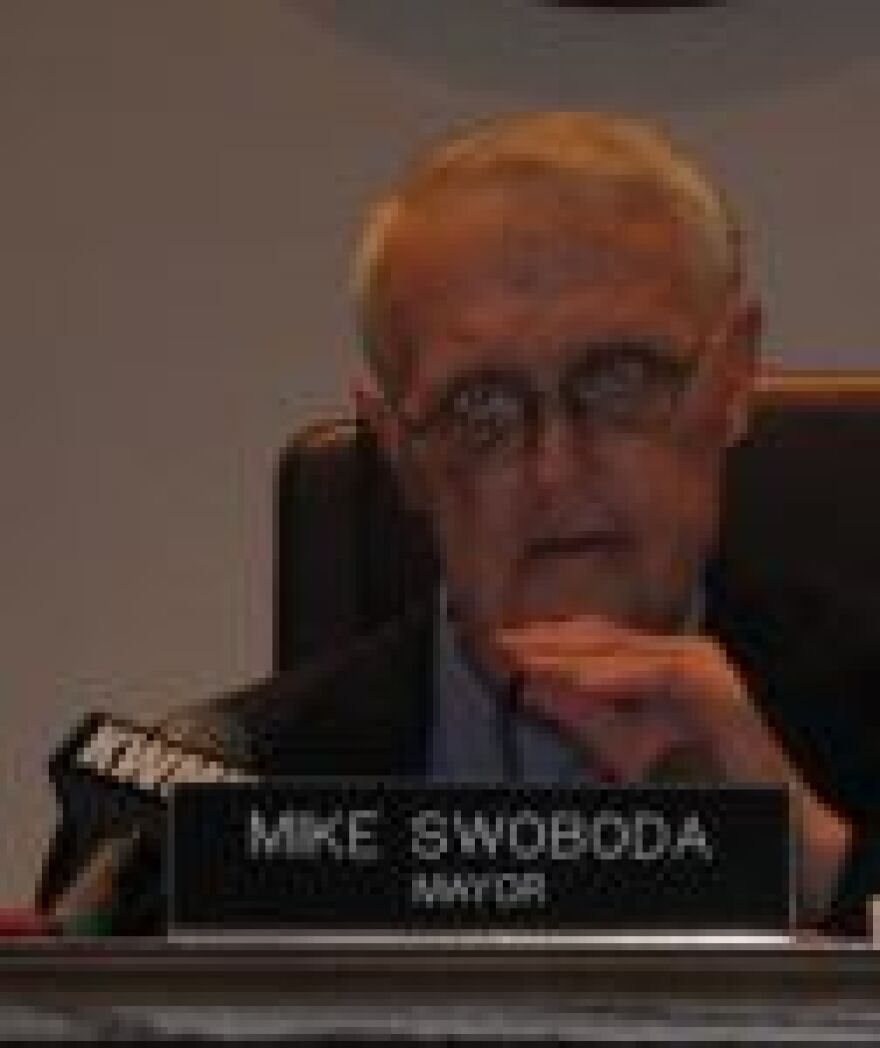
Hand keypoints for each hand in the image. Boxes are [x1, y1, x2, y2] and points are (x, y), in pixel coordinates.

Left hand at [491, 616, 851, 917]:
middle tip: (494, 642)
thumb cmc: (697, 788)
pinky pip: (661, 677)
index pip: (588, 641)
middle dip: (543, 642)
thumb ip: (580, 718)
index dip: (540, 640)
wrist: (769, 824)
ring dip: (570, 657)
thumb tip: (530, 688)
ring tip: (523, 659)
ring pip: (624, 652)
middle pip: (598, 639)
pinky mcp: (719, 693)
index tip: (491, 641)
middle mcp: (677, 656)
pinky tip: (575, 682)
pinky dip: (616, 679)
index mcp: (655, 663)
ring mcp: (702, 669)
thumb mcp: (620, 750)